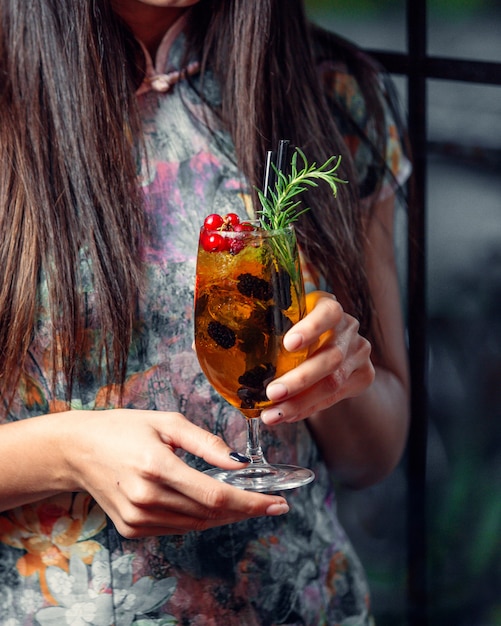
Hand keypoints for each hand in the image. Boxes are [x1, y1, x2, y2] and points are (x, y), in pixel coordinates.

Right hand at [64, 409, 288, 536]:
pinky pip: (177, 528)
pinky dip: (199, 518)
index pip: (216, 495)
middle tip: (271, 504)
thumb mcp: (167, 422)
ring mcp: (137, 518)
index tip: (277, 503)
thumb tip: (240, 461)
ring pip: (196, 525)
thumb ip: (206, 442)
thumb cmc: (123, 429)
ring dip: (225, 516)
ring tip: (245, 503)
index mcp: (156, 466)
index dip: (251, 503)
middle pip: (210, 514)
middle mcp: (146, 498)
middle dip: (246, 510)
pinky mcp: (132, 529)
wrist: (77, 450)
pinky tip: (210, 505)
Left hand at [261, 291, 374, 424]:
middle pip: (330, 357)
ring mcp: (359, 352)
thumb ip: (272, 326)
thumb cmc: (294, 328)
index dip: (310, 328)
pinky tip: (287, 415)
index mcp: (329, 307)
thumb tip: (234, 340)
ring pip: (333, 382)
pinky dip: (307, 409)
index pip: (328, 313)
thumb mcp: (286, 319)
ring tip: (273, 414)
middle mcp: (349, 328)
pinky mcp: (363, 375)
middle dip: (299, 379)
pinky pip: (334, 397)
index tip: (288, 344)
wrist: (327, 339)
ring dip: (300, 402)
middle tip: (272, 393)